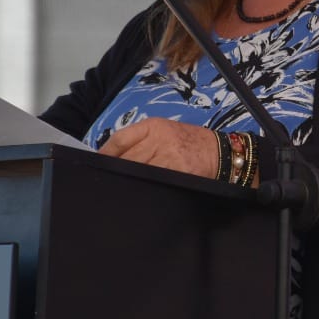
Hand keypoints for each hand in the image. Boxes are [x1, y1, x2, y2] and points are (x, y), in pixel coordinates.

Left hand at [98, 118, 219, 178]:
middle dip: (116, 170)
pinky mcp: (177, 171)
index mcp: (153, 125)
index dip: (106, 153)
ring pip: (138, 170)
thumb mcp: (166, 132)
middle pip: (127, 157)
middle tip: (106, 182)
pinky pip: (154, 180)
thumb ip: (142, 140)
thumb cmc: (190, 142)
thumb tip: (115, 157)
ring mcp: (168, 155)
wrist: (220, 152)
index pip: (121, 139)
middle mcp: (159, 138)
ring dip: (128, 181)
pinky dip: (144, 187)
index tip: (98, 164)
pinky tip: (139, 192)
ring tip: (119, 190)